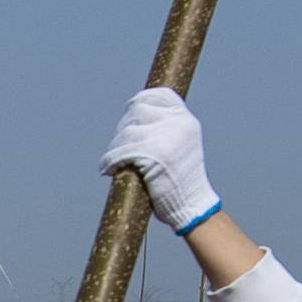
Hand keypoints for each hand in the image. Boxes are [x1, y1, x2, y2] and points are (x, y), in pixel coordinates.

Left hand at [102, 86, 221, 235]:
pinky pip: (122, 151)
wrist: (193, 206)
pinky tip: (108, 169)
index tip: (130, 109)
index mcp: (186, 120)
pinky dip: (110, 161)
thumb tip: (136, 117)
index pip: (160, 95)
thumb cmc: (182, 182)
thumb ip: (166, 130)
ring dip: (114, 147)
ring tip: (113, 160)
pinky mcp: (154, 155)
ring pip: (127, 132)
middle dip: (123, 129)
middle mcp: (179, 124)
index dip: (141, 99)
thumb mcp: (181, 146)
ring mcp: (167, 138)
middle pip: (137, 111)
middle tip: (118, 146)